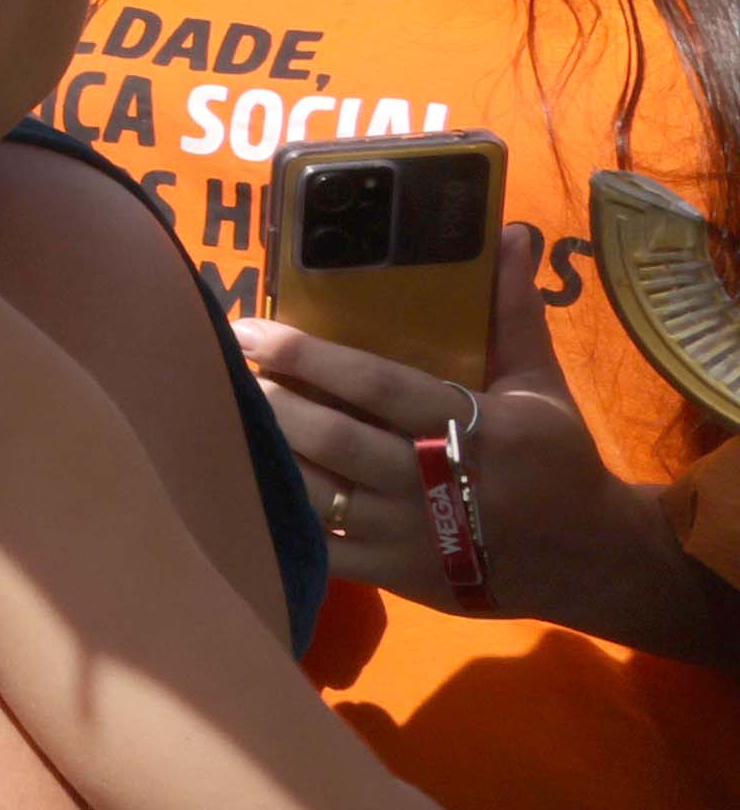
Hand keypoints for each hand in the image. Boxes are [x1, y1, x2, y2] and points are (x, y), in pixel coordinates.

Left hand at [248, 224, 731, 654]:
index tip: (251, 330)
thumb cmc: (558, 461)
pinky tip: (241, 483)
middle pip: (333, 438)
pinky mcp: (394, 575)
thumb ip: (512, 312)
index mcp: (473, 426)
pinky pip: (321, 547)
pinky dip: (278, 518)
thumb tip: (510, 235)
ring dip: (265, 453)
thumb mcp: (540, 385)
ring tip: (219, 415)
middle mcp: (434, 480)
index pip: (375, 385)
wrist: (590, 559)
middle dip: (271, 401)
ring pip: (317, 491)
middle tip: (221, 368)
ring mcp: (409, 534)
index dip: (307, 356)